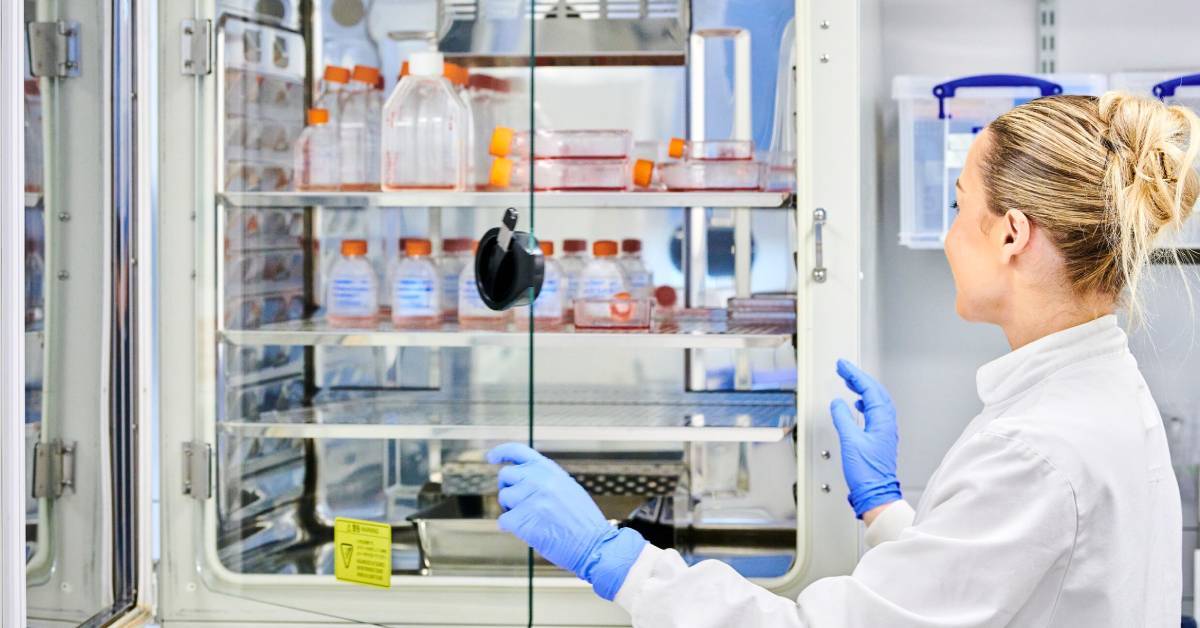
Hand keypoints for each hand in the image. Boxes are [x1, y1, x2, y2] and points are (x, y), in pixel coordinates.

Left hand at [487, 443, 645, 599]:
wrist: (594, 545)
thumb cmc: (582, 522)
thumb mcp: (567, 488)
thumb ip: (545, 479)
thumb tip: (522, 478)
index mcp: (550, 470)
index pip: (518, 451)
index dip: (501, 452)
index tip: (491, 458)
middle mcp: (539, 479)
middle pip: (505, 475)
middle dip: (508, 488)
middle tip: (518, 503)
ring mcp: (531, 498)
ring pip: (504, 498)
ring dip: (511, 510)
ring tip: (531, 519)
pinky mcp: (523, 519)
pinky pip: (503, 520)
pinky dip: (511, 528)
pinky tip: (528, 532)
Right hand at [829, 359, 901, 518]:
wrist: (876, 493)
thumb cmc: (867, 472)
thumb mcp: (850, 441)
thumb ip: (843, 419)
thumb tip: (838, 404)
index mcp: (882, 420)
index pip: (869, 389)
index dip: (855, 375)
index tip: (843, 366)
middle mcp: (886, 423)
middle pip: (875, 392)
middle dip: (859, 378)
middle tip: (844, 369)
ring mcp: (884, 430)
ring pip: (875, 401)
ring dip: (862, 389)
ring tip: (849, 381)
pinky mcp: (880, 438)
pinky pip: (874, 412)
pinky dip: (864, 403)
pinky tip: (857, 404)